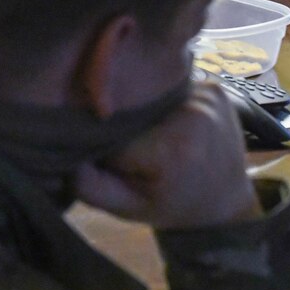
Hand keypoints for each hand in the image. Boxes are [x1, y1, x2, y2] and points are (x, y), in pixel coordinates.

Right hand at [74, 81, 257, 230]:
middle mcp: (193, 113)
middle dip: (123, 119)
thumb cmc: (172, 204)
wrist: (225, 200)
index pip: (113, 129)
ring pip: (152, 89)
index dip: (103, 143)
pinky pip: (172, 82)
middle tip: (128, 142)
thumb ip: (93, 187)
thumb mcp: (129, 207)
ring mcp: (208, 96)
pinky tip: (166, 115)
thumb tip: (64, 156)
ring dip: (143, 104)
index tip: (110, 160)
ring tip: (147, 127)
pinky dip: (163, 96)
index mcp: (171, 148)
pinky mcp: (216, 86)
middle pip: (133, 103)